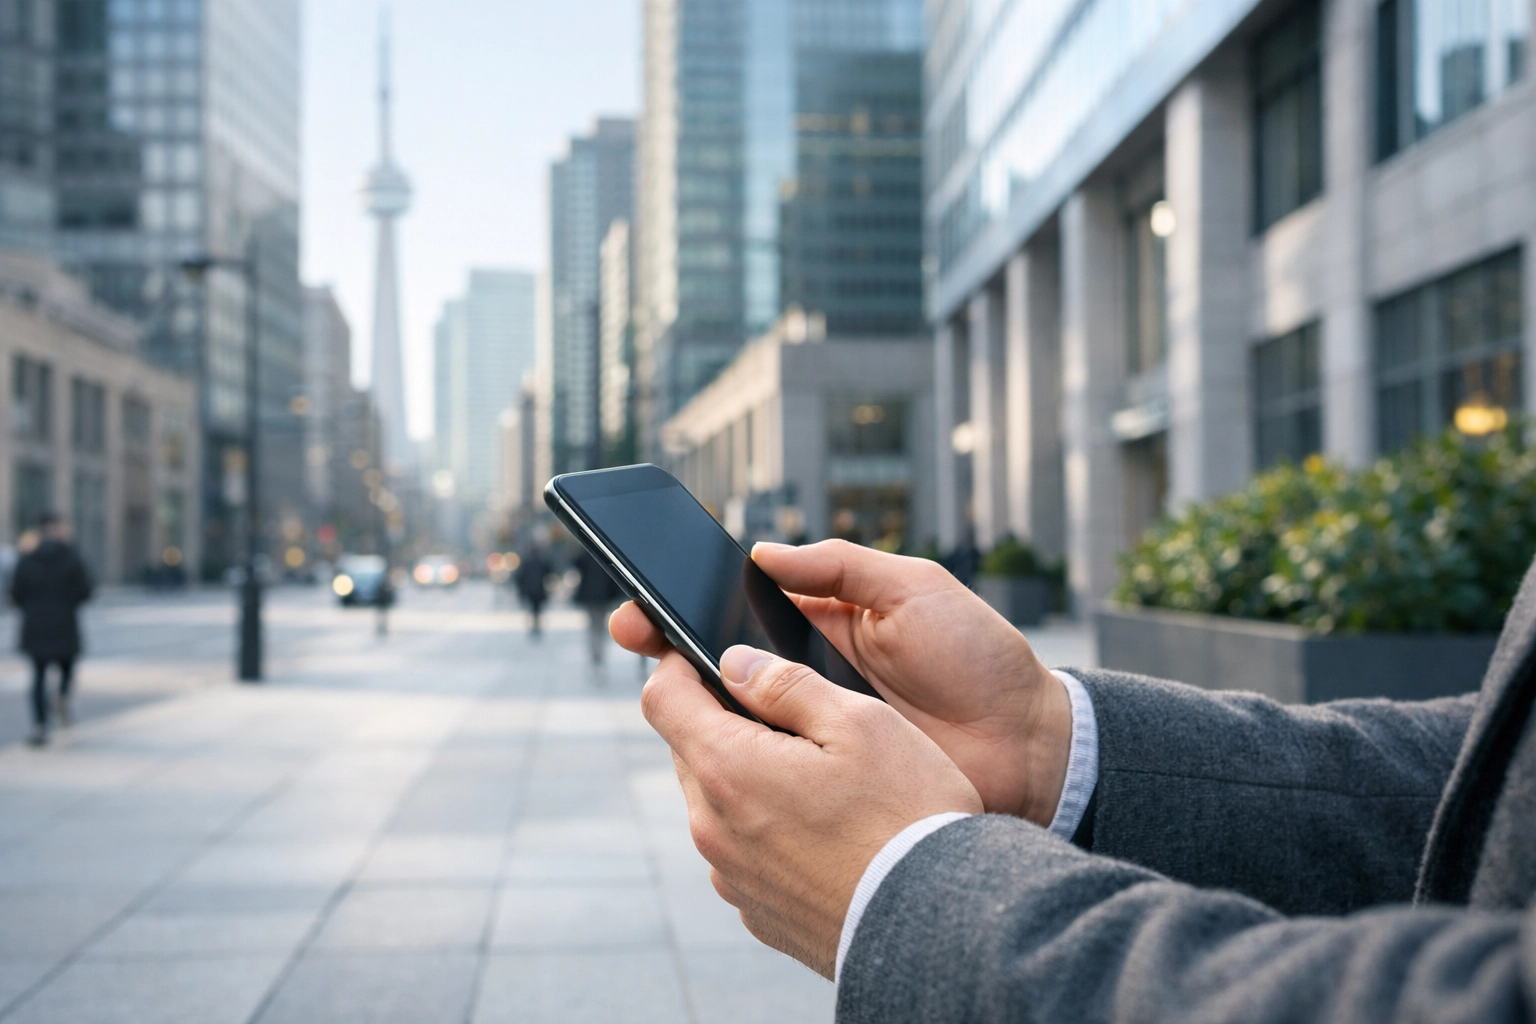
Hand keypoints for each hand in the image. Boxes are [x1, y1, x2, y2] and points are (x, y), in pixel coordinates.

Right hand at [610, 540, 1071, 825]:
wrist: (1032, 749)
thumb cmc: (979, 661)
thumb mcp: (915, 589)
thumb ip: (842, 567)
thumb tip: (763, 553)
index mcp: (824, 630)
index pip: (739, 616)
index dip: (687, 610)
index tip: (643, 605)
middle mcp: (810, 683)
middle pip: (723, 670)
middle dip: (671, 656)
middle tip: (637, 640)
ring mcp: (816, 737)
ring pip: (737, 726)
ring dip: (697, 711)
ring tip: (667, 691)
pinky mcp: (830, 785)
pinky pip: (771, 776)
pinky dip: (738, 768)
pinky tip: (709, 755)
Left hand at [640, 643, 981, 977]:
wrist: (938, 927)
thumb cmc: (908, 817)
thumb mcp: (860, 722)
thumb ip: (786, 684)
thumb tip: (734, 663)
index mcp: (728, 769)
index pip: (662, 698)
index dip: (679, 665)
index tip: (709, 658)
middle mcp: (713, 828)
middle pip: (690, 750)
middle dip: (724, 723)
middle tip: (791, 720)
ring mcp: (732, 877)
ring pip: (717, 803)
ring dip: (749, 780)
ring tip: (822, 784)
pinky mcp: (757, 912)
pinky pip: (744, 853)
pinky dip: (769, 832)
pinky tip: (828, 835)